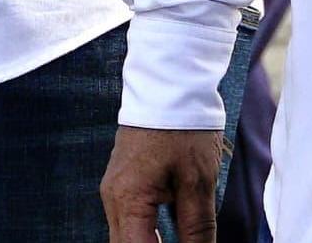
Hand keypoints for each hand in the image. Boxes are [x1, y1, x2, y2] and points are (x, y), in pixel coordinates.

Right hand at [100, 126, 225, 242]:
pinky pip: (128, 223)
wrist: (169, 85)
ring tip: (179, 242)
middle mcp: (113, 199)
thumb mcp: (198, 183)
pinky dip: (145, 238)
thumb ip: (197, 229)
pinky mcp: (122, 184)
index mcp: (128, 199)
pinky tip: (166, 240)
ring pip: (124, 239)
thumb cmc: (183, 128)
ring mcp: (114, 191)